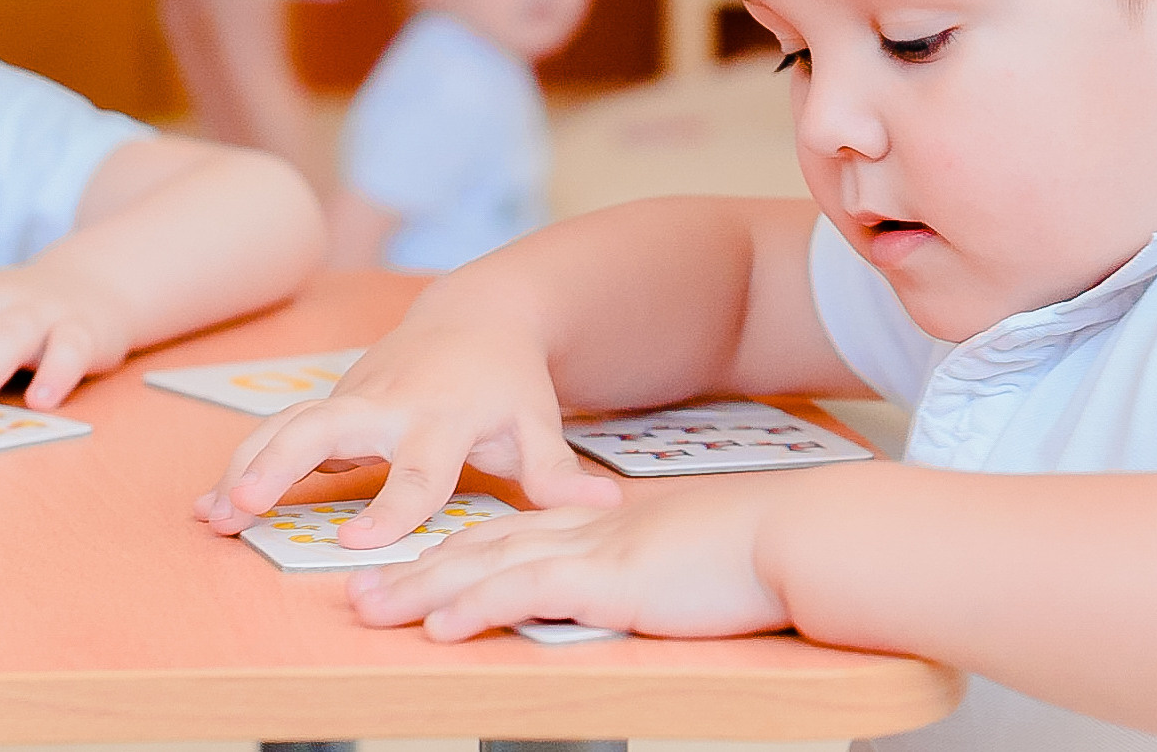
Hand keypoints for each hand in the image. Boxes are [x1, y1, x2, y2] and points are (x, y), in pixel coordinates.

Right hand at [193, 300, 619, 546]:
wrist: (477, 314)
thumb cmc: (509, 380)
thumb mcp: (536, 420)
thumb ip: (556, 470)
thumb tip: (602, 505)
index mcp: (442, 414)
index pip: (416, 466)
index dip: (392, 506)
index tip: (359, 544)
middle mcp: (388, 402)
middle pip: (325, 427)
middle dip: (282, 465)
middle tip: (244, 506)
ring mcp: (352, 397)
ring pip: (287, 423)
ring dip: (245, 466)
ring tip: (209, 516)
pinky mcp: (330, 401)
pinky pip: (276, 430)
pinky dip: (241, 463)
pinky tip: (208, 505)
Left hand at [347, 478, 793, 641]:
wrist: (794, 535)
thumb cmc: (754, 556)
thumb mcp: (685, 562)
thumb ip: (649, 574)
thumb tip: (640, 591)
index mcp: (600, 530)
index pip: (511, 540)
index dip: (456, 556)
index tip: (413, 572)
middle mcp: (584, 535)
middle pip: (481, 550)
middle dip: (416, 573)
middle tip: (361, 594)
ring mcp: (591, 553)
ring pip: (486, 568)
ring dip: (423, 590)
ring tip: (372, 610)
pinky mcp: (606, 581)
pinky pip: (524, 593)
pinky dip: (474, 607)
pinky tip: (439, 626)